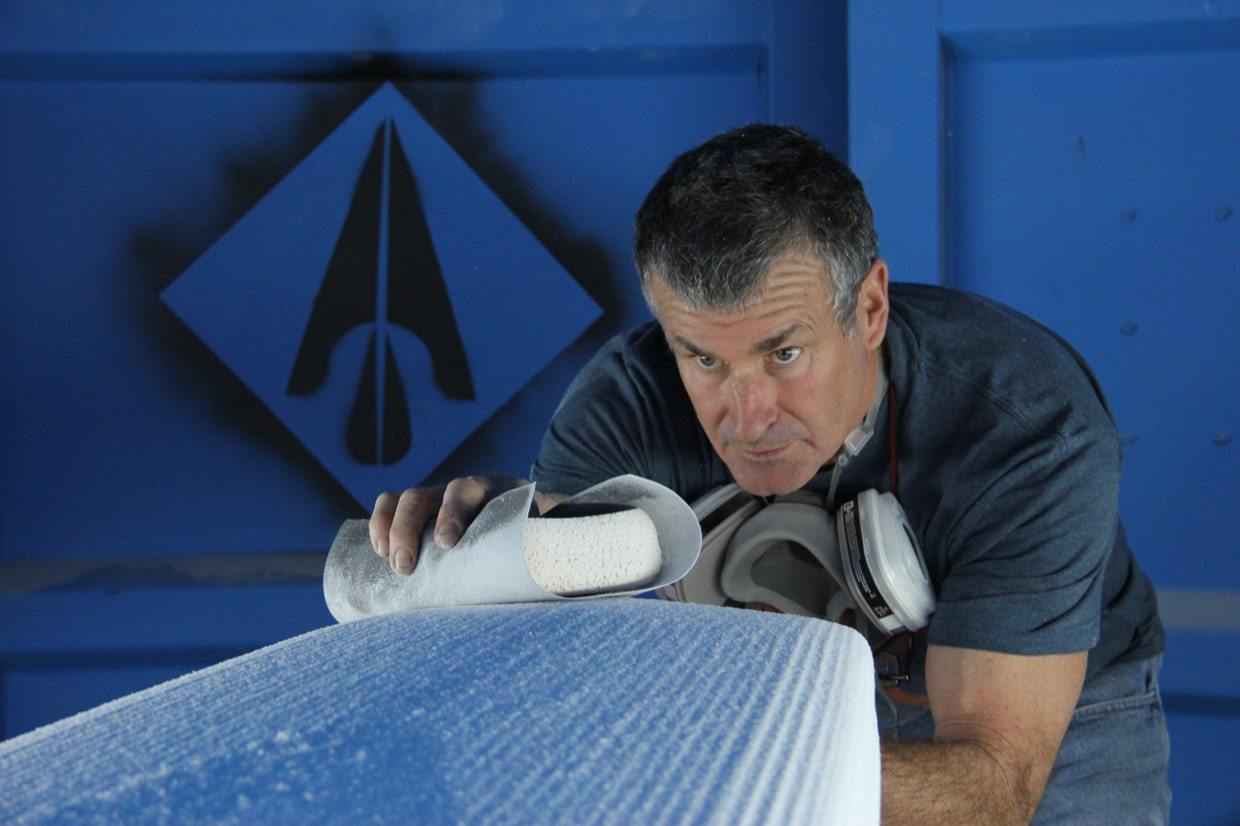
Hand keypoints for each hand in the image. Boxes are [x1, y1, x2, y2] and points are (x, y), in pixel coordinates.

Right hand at [369, 476, 565, 574]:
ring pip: (402, 499)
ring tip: (390, 563)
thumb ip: (532, 549)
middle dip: (408, 529)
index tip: (447, 543)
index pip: (464, 490)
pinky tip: (379, 554)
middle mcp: (459, 490)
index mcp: (493, 490)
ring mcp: (437, 498)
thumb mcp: (537, 536)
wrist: (533, 515)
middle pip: (422, 495)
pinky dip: (379, 526)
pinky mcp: (421, 513)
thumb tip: (541, 581)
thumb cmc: (534, 533)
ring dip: (388, 529)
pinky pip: (389, 507)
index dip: (452, 513)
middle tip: (405, 567)